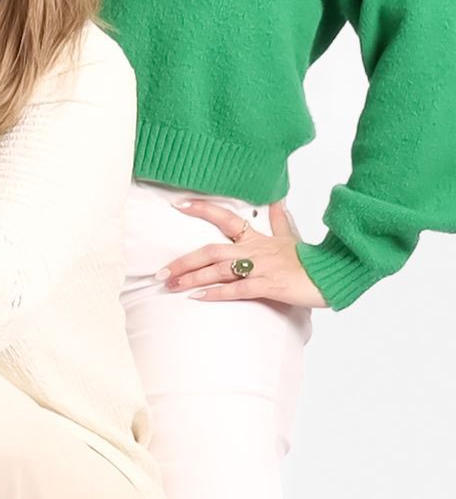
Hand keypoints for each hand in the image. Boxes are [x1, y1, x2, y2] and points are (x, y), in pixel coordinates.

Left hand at [162, 200, 327, 307]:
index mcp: (257, 239)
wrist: (336, 273)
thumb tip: (277, 201)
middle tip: (161, 272)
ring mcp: (261, 268)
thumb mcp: (292, 237)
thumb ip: (279, 221)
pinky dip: (217, 293)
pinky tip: (199, 297)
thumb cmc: (312, 260)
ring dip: (193, 278)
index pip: (225, 218)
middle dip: (184, 261)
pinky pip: (238, 289)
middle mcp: (254, 250)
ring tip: (172, 286)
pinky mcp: (270, 285)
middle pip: (210, 250)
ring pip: (219, 270)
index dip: (201, 209)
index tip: (178, 206)